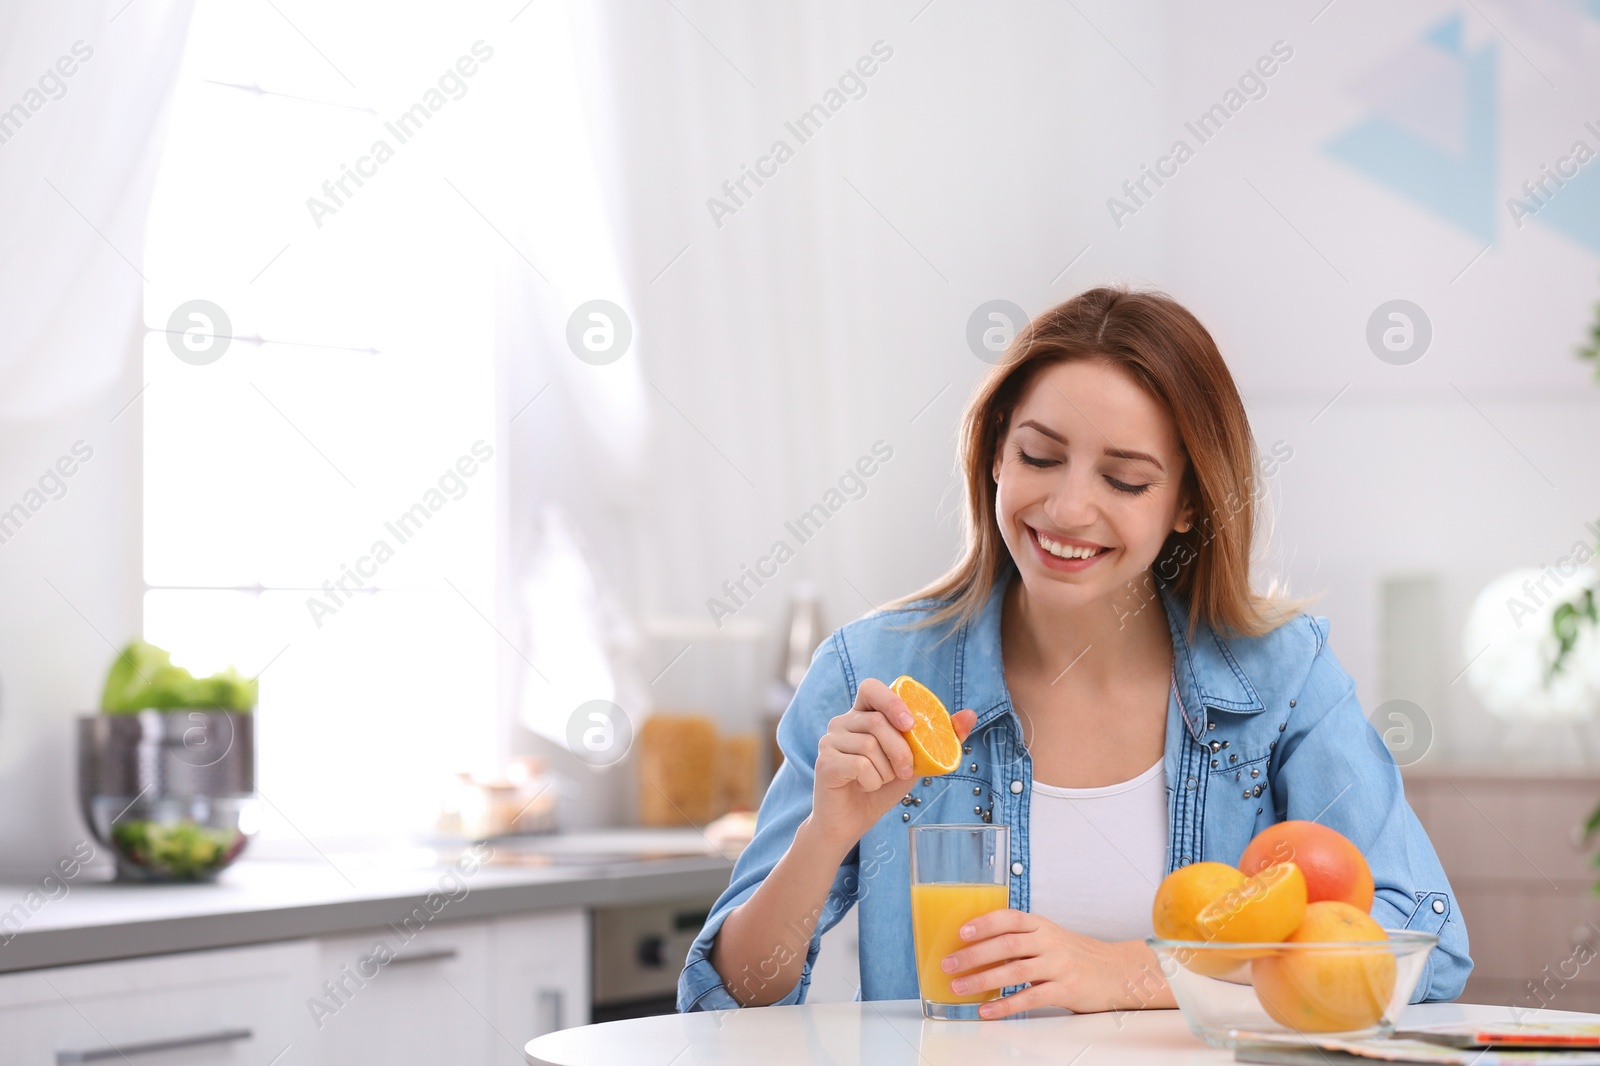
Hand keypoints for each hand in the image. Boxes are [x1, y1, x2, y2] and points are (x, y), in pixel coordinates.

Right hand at [807, 677, 976, 853]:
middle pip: (877, 721)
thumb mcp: (916, 761)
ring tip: (882, 780)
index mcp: (862, 715)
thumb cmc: (881, 787)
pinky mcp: (824, 762)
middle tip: (906, 771)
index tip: (911, 725)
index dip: (892, 701)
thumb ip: (940, 738)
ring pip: (870, 745)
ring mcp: (830, 741)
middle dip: (901, 750)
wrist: (853, 822)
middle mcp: (842, 722)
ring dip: (886, 770)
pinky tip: (866, 787)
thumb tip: (970, 715)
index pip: (871, 688)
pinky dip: (872, 781)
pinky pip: (858, 765)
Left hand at [939, 909, 1175, 1017]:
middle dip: (973, 955)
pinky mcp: (1066, 990)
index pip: (1009, 918)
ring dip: (983, 980)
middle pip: (1007, 944)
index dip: (984, 923)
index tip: (960, 932)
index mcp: (1042, 925)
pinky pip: (1030, 998)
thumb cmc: (1076, 955)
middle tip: (948, 965)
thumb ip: (1021, 941)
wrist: (1118, 972)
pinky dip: (1006, 1005)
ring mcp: (1059, 965)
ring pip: (1015, 971)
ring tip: (959, 988)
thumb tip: (977, 949)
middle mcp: (1050, 941)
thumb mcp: (1050, 938)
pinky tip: (987, 1010)